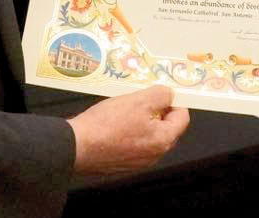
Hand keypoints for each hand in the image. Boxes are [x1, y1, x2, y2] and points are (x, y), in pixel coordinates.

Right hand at [67, 85, 189, 175]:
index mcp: (163, 141)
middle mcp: (153, 156)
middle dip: (156, 111)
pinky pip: (132, 144)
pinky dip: (128, 132)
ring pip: (148, 135)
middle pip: (165, 128)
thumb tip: (169, 95)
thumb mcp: (138, 100)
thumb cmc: (108, 124)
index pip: (182, 118)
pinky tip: (113, 123)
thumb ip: (161, 95)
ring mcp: (137, 162)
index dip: (175, 102)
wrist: (76, 146)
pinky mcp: (121, 164)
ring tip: (124, 109)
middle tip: (140, 99)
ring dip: (141, 121)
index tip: (162, 93)